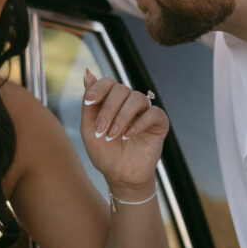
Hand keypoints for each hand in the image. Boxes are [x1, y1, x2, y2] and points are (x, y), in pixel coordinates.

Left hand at [81, 70, 168, 192]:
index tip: (88, 101)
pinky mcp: (159, 122)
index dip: (98, 88)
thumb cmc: (104, 153)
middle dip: (108, 109)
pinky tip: (129, 135)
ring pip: (137, 98)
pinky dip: (139, 123)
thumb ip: (88, 103)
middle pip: (121, 89)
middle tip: (102, 131)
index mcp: (111, 101)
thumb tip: (87, 72)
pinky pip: (153, 113)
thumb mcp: (90, 129)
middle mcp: (128, 102)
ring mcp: (144, 111)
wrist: (121, 176)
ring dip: (122, 117)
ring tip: (114, 135)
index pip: (107, 82)